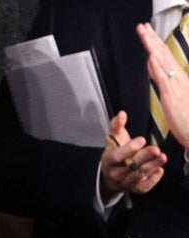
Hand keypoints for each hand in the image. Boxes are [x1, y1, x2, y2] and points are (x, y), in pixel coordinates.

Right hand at [99, 110, 166, 195]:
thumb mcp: (114, 139)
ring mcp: (124, 182)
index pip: (118, 156)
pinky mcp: (133, 188)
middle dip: (144, 158)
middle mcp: (115, 172)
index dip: (129, 148)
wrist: (111, 176)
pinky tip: (160, 171)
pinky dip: (152, 181)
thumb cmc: (115, 154)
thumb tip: (122, 113)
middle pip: (130, 166)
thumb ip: (117, 126)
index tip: (142, 140)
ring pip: (138, 175)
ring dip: (151, 167)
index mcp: (109, 160)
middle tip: (156, 150)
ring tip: (162, 157)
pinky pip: (142, 187)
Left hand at [139, 23, 188, 147]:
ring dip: (152, 46)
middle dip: (152, 39)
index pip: (165, 58)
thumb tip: (160, 74)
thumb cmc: (188, 121)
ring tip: (144, 33)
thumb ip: (168, 86)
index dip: (156, 45)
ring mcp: (176, 85)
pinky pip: (163, 76)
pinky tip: (151, 55)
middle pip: (163, 54)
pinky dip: (157, 64)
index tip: (147, 34)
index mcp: (179, 79)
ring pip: (162, 61)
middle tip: (142, 26)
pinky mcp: (172, 95)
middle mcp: (179, 78)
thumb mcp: (176, 100)